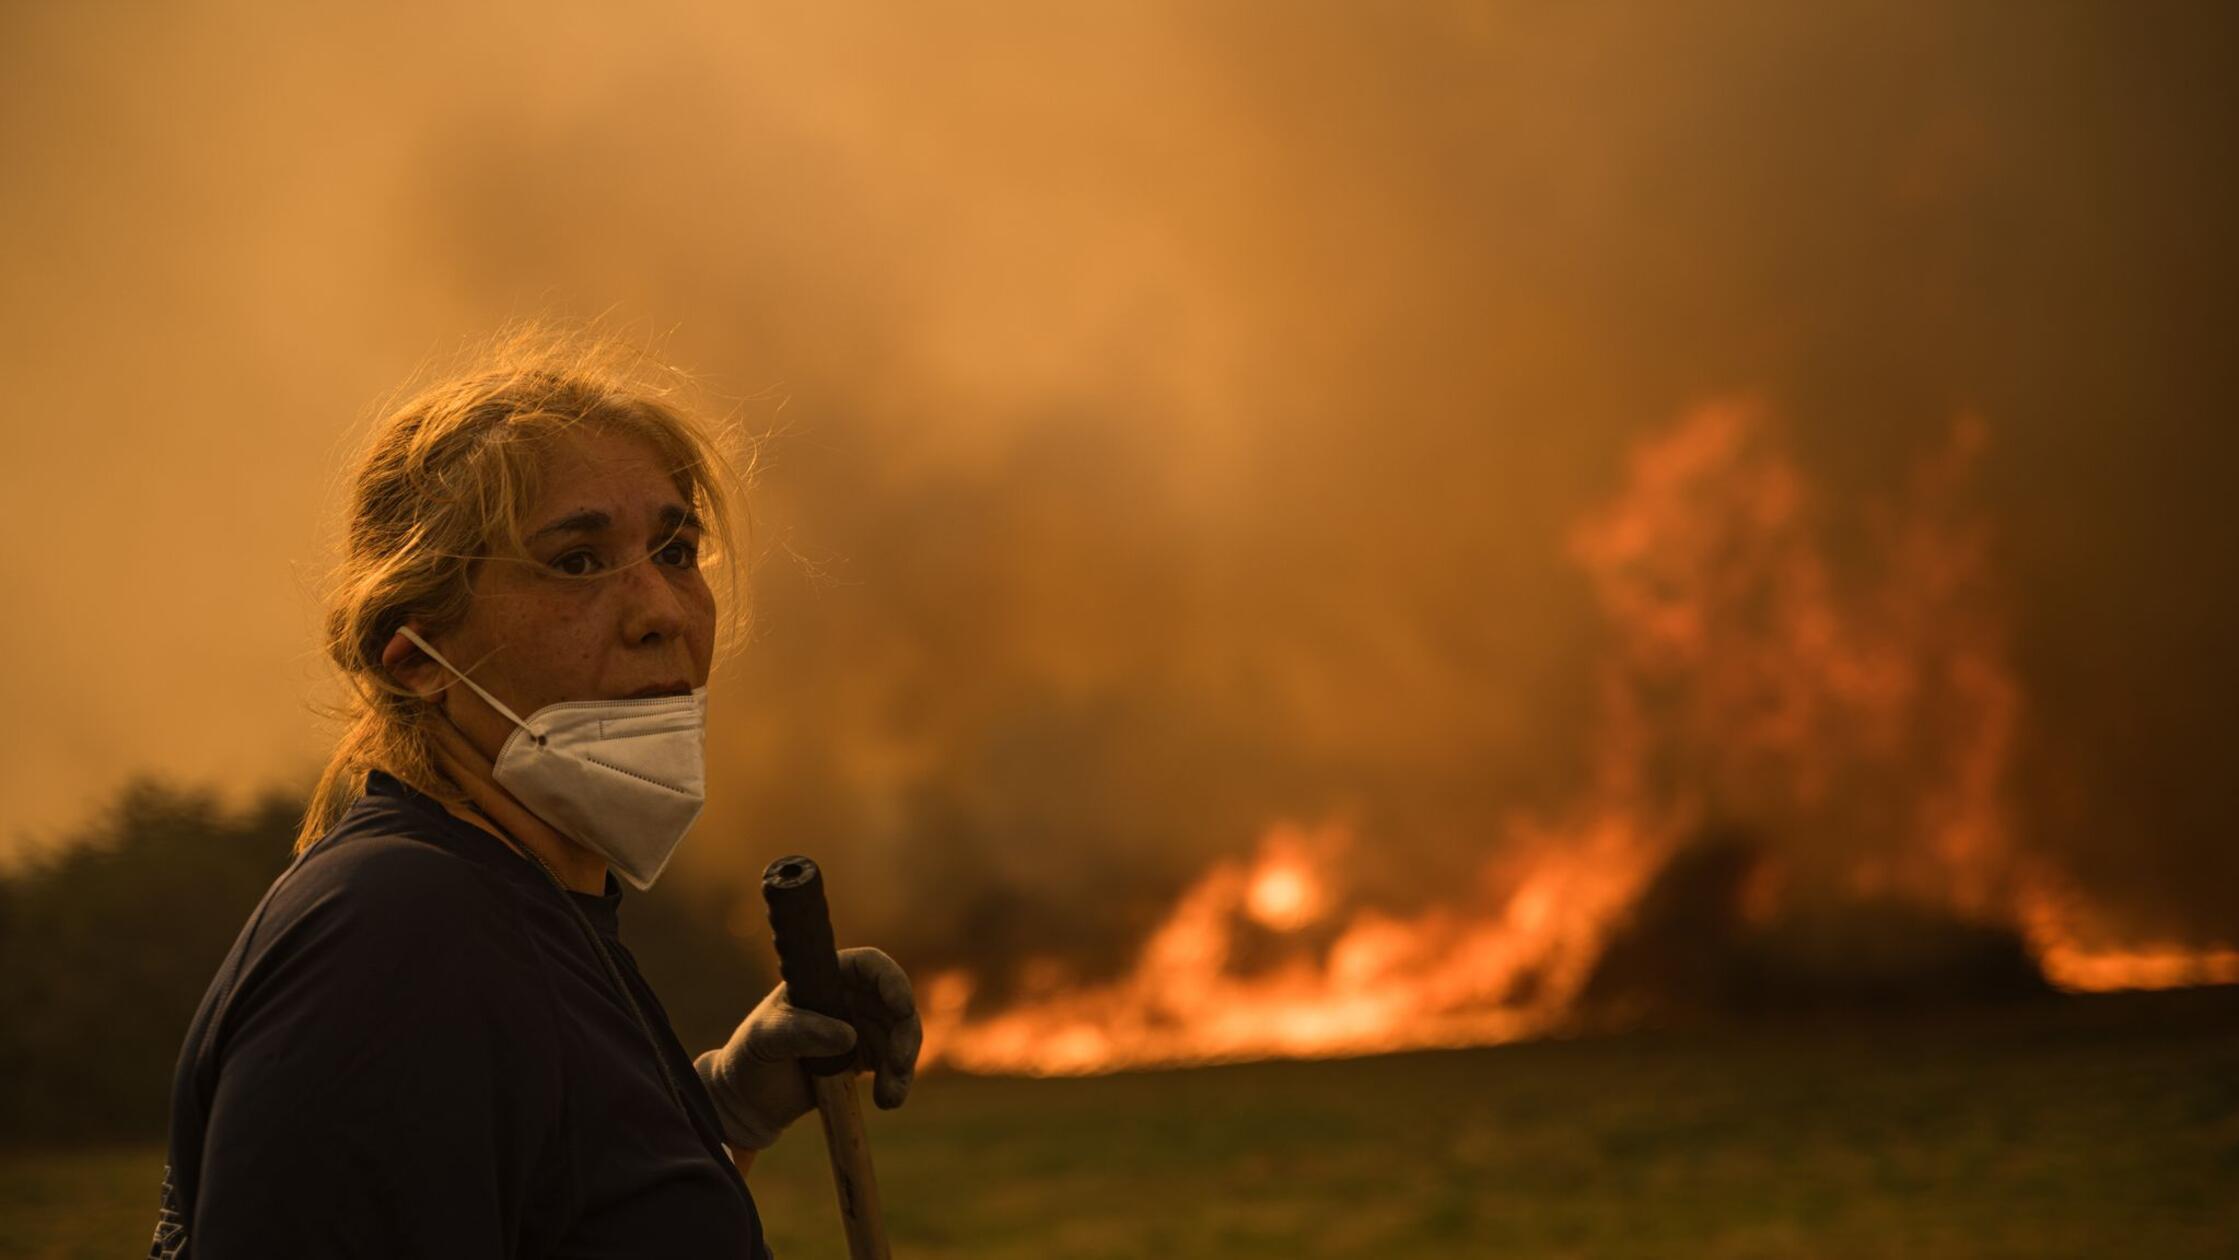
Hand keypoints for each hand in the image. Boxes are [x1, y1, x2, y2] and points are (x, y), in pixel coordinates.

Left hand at [693, 947, 921, 1150]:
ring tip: (889, 1096)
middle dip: (905, 1033)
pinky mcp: (865, 1059)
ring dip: (903, 1065)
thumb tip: (849, 1036)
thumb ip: (801, 1032)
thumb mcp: (766, 1038)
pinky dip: (898, 1082)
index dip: (892, 980)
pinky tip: (887, 1100)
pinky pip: (894, 1065)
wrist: (750, 1101)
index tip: (901, 1006)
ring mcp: (861, 1028)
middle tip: (899, 1062)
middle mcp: (849, 997)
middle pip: (896, 1003)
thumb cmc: (750, 1056)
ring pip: (901, 1036)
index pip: (869, 966)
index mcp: (826, 977)